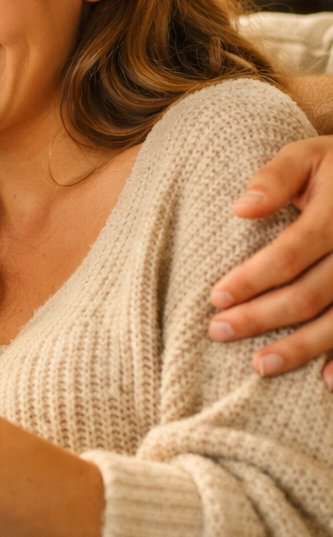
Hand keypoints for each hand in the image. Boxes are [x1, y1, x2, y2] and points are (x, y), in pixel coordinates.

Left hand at [209, 137, 332, 385]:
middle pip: (310, 294)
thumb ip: (275, 177)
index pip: (289, 254)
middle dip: (261, 318)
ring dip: (301, 348)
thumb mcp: (309, 154)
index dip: (252, 279)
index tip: (215, 298)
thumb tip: (240, 209)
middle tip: (218, 331)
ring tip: (260, 366)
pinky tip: (326, 382)